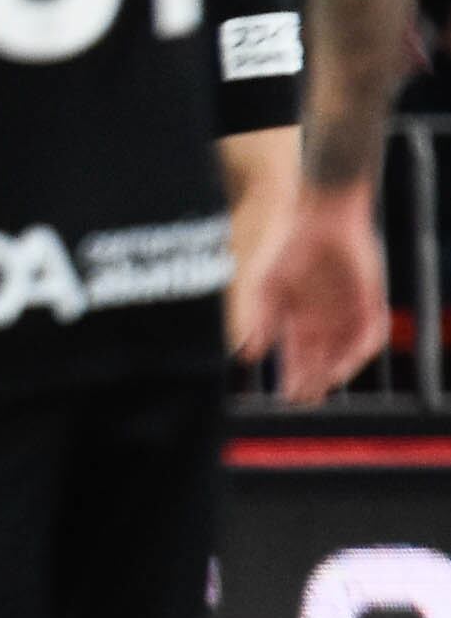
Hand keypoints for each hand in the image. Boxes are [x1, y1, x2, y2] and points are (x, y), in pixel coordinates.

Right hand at [243, 188, 393, 402]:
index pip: (299, 357)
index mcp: (300, 318)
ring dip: (337, 370)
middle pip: (323, 360)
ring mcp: (349, 310)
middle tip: (305, 399)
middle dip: (314, 381)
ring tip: (325, 384)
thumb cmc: (288, 247)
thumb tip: (247, 356)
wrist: (320, 217)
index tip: (286, 397)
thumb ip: (258, 321)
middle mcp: (326, 319)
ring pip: (347, 351)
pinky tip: (346, 363)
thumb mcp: (266, 289)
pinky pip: (369, 332)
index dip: (294, 377)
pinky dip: (359, 350)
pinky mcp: (368, 299)